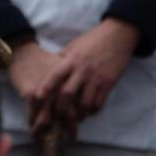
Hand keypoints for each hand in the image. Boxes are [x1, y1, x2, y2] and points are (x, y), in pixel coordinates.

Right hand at [7, 39, 71, 136]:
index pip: (79, 105)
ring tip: (43, 138)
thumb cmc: (42, 61)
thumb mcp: (62, 70)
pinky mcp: (32, 94)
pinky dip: (33, 125)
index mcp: (72, 83)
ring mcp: (47, 92)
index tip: (78, 126)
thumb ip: (71, 84)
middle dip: (69, 129)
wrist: (23, 52)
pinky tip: (33, 130)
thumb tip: (77, 102)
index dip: (79, 119)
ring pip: (49, 119)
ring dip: (45, 132)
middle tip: (69, 138)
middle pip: (68, 115)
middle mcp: (61, 88)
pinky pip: (34, 115)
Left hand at [30, 18, 139, 135]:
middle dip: (60, 108)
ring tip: (74, 119)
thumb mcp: (73, 46)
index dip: (46, 88)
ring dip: (78, 114)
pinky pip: (99, 102)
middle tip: (56, 117)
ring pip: (84, 102)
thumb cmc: (92, 41)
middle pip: (68, 93)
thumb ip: (61, 59)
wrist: (117, 36)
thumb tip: (47, 69)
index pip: (55, 75)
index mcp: (71, 59)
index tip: (37, 99)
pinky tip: (89, 113)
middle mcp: (82, 70)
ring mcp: (96, 78)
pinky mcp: (109, 83)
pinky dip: (93, 111)